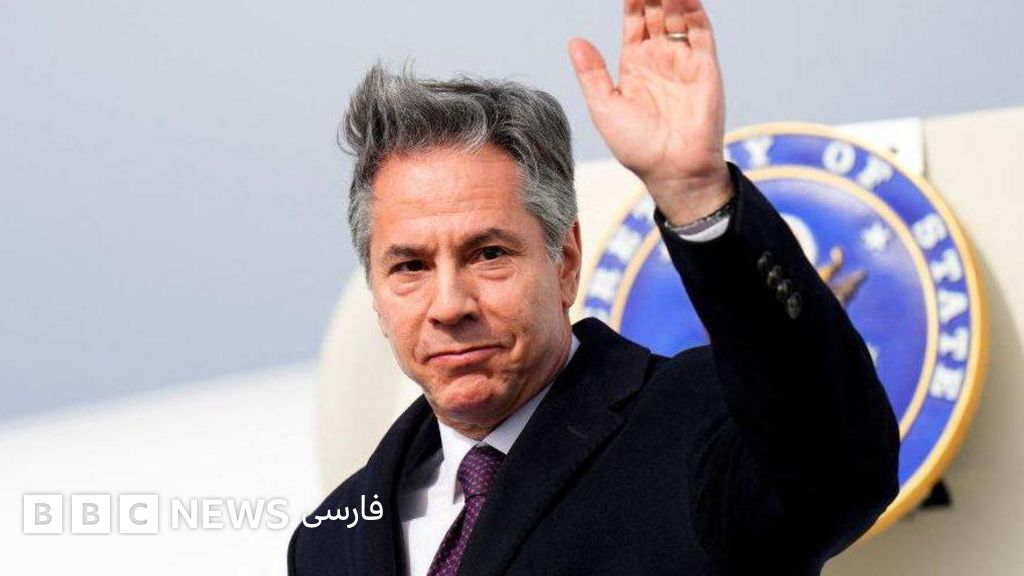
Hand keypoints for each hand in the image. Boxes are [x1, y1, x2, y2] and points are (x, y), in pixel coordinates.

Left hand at [569, 0, 731, 224]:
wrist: (672, 169)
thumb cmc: (636, 146)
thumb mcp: (604, 107)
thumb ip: (591, 72)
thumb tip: (574, 40)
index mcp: (635, 66)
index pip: (634, 21)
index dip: (631, 1)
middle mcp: (661, 58)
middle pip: (656, 11)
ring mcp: (683, 60)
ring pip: (678, 14)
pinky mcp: (705, 65)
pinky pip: (700, 29)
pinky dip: (692, 8)